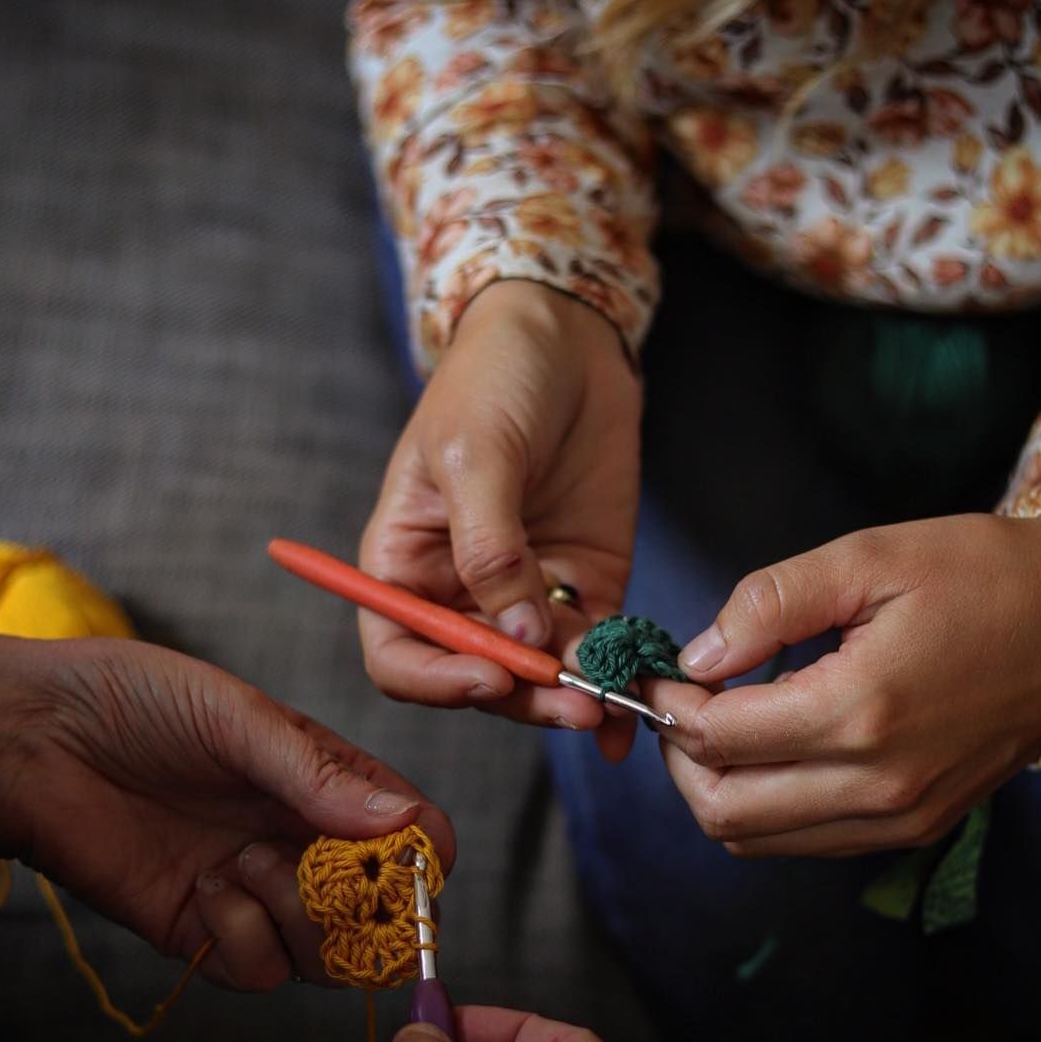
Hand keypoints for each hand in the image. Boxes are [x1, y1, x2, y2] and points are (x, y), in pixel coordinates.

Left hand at [0, 630, 454, 988]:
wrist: (31, 741)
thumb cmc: (137, 703)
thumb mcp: (238, 719)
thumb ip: (320, 774)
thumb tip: (402, 823)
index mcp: (329, 784)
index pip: (414, 837)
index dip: (423, 861)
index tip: (402, 862)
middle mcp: (304, 842)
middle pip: (384, 912)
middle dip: (365, 905)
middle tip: (317, 870)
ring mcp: (258, 892)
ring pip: (329, 953)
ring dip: (299, 918)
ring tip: (243, 864)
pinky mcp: (207, 932)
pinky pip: (262, 970)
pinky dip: (244, 938)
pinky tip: (205, 891)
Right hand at [359, 280, 641, 759]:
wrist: (566, 337)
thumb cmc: (493, 380)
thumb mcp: (476, 454)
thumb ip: (490, 548)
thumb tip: (519, 633)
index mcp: (405, 567)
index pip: (400, 656)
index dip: (438, 681)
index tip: (493, 675)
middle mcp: (459, 594)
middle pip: (480, 677)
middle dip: (526, 696)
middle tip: (577, 704)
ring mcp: (526, 595)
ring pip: (542, 674)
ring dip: (577, 694)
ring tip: (616, 701)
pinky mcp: (585, 587)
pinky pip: (596, 648)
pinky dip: (617, 674)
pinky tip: (640, 689)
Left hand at [647, 514, 1040, 856]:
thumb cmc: (980, 575)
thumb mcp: (869, 558)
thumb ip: (770, 604)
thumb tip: (698, 655)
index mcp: (862, 711)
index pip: (718, 738)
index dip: (668, 706)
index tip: (656, 673)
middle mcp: (880, 784)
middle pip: (724, 812)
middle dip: (679, 758)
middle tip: (679, 703)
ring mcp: (901, 817)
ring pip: (757, 839)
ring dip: (718, 788)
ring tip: (720, 723)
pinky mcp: (916, 826)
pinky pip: (807, 841)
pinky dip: (766, 807)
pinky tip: (772, 748)